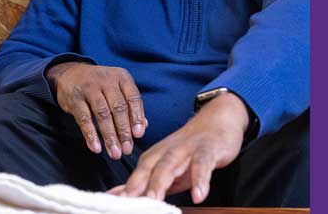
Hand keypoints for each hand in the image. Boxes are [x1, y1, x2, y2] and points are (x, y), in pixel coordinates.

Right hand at [47, 62, 146, 158]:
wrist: (69, 73)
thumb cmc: (99, 85)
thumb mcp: (117, 89)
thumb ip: (130, 106)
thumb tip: (143, 127)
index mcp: (121, 77)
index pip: (133, 98)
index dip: (137, 117)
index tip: (138, 135)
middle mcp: (106, 80)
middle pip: (118, 108)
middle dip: (124, 131)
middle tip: (127, 150)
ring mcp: (89, 88)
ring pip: (102, 114)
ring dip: (109, 136)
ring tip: (114, 152)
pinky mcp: (74, 98)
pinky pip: (84, 118)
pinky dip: (90, 134)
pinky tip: (96, 147)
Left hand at [110, 92, 248, 203]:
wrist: (216, 122)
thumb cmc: (188, 151)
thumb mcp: (165, 169)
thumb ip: (144, 184)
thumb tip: (118, 197)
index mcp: (151, 159)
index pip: (134, 178)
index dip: (123, 193)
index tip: (112, 206)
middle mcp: (164, 153)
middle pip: (147, 171)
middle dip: (136, 187)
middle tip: (126, 203)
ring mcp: (185, 151)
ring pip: (169, 166)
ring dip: (160, 183)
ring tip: (154, 200)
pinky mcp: (206, 151)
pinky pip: (201, 166)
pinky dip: (200, 180)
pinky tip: (198, 195)